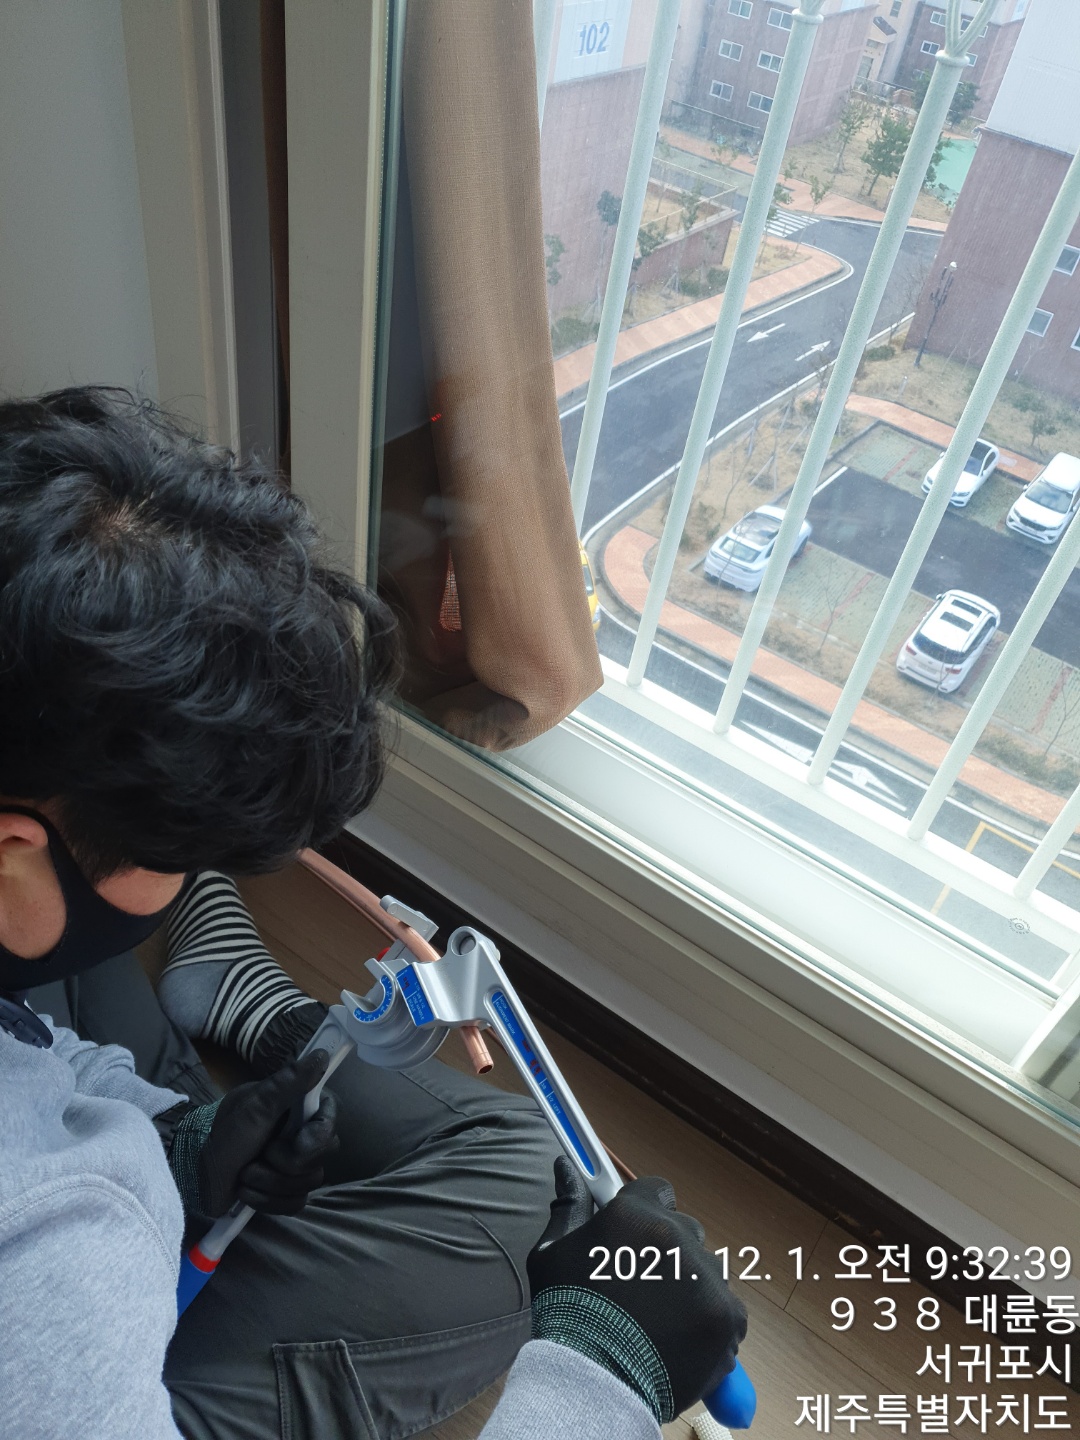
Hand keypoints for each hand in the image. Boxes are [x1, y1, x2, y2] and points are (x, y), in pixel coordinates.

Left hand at [200, 1050, 338, 1215]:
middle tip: (260, 1151)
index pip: (331, 1123)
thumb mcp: (256, 1104)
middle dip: (284, 1161)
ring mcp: (297, 1168)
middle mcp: (305, 1137)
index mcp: (302, 1111)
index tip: (296, 1138)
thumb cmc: (226, 1131)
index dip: (317, 1136)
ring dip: (268, 1180)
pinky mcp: (286, 1194)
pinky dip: (265, 1199)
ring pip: (307, 1184)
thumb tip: (321, 1055)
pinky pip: (293, 1204)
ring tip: (245, 1171)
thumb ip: (289, 1081)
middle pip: (321, 1158)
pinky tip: (246, 1189)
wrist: (197, 1168)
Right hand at [527, 1158, 746, 1424]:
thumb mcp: (553, 1253)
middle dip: (668, 1252)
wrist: (592, 1381)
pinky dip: (712, 1323)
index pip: (657, 1190)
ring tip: (663, 1322)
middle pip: (685, 1230)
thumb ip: (569, 1205)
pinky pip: (729, 1310)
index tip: (634, 1237)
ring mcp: (707, 1277)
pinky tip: (684, 1340)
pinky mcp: (727, 1316)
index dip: (646, 1212)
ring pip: (708, 1271)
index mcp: (635, 1214)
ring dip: (692, 1286)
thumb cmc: (567, 1313)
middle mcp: (677, 1236)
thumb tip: (567, 1165)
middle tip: (644, 1288)